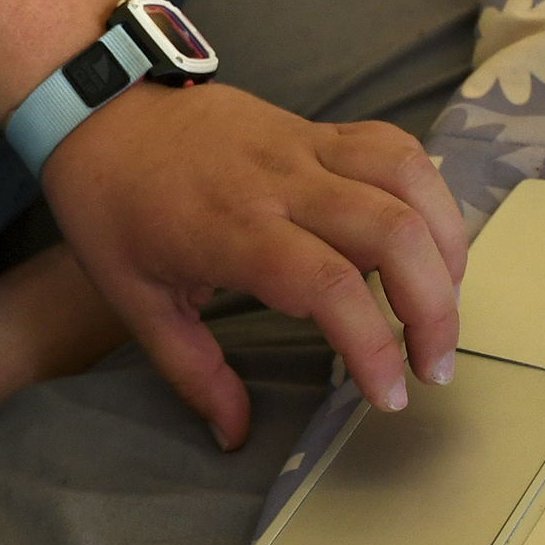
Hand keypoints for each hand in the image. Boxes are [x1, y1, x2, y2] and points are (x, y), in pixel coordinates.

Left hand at [40, 82, 467, 449]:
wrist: (98, 109)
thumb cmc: (111, 207)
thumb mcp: (135, 302)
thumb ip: (193, 372)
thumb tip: (233, 435)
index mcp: (231, 231)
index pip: (328, 286)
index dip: (371, 345)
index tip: (386, 396)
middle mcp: (280, 183)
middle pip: (392, 233)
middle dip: (434, 309)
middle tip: (434, 366)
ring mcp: (305, 147)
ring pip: (408, 180)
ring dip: (446, 246)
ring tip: (445, 304)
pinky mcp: (318, 128)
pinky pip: (394, 147)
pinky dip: (429, 193)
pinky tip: (427, 240)